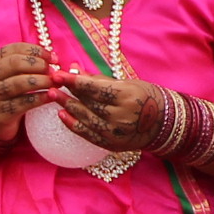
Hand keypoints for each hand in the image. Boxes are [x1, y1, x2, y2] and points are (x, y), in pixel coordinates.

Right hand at [0, 42, 58, 146]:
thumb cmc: (5, 90)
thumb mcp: (8, 73)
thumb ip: (26, 63)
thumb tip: (53, 58)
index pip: (15, 49)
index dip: (37, 51)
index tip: (53, 58)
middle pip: (15, 63)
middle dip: (39, 65)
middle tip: (54, 72)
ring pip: (19, 83)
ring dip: (42, 81)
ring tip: (56, 83)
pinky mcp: (1, 112)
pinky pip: (24, 103)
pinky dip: (41, 98)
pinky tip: (52, 96)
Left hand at [53, 70, 167, 151]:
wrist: (163, 124)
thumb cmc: (145, 97)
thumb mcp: (126, 83)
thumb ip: (98, 79)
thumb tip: (74, 69)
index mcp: (127, 96)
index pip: (94, 88)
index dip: (74, 81)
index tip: (58, 74)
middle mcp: (121, 116)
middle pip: (88, 103)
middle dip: (67, 92)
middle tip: (51, 84)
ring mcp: (115, 132)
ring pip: (85, 118)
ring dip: (67, 106)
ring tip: (53, 96)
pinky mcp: (110, 144)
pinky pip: (87, 134)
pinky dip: (73, 124)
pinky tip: (61, 114)